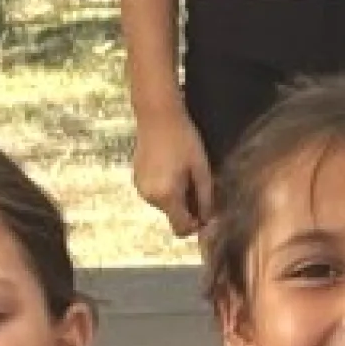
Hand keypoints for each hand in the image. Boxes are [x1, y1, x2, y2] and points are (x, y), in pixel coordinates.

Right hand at [130, 106, 213, 239]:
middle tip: (198, 184)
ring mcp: (140, 188)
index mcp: (166, 195)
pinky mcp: (136, 179)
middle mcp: (149, 196)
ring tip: (184, 173)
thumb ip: (205, 198)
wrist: (157, 116)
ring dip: (177, 197)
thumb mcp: (201, 169)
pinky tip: (171, 168)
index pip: (181, 229)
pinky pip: (155, 193)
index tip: (207, 214)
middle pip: (173, 216)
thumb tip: (208, 220)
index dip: (196, 227)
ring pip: (164, 205)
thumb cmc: (184, 139)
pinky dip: (165, 189)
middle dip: (187, 208)